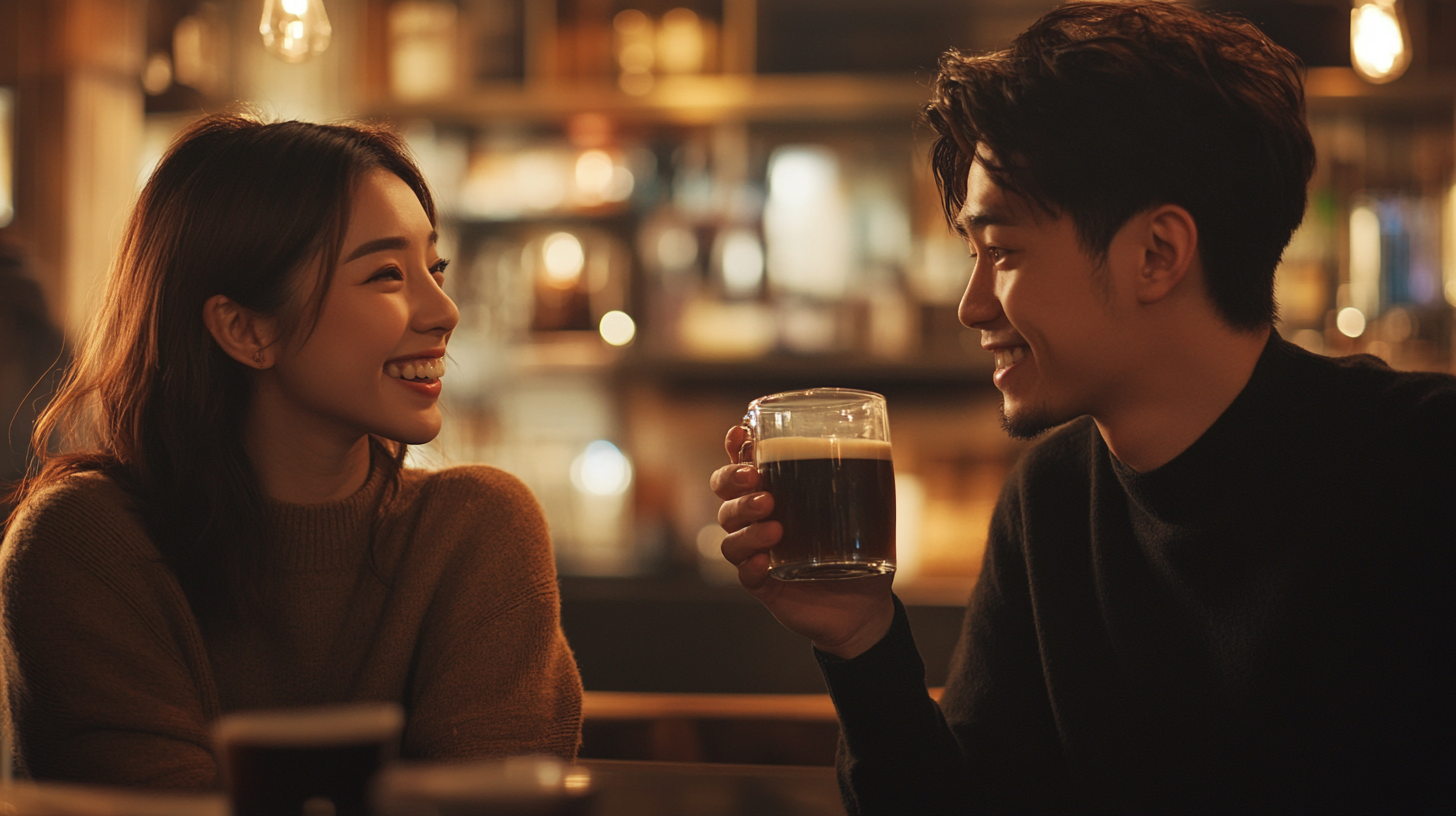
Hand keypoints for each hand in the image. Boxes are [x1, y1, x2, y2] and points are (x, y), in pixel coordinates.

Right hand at [709, 425, 894, 658]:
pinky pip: (744, 574)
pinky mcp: (763, 585)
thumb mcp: (868, 511)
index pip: (745, 465)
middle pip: (725, 496)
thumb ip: (865, 479)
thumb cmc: (862, 550)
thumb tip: (877, 443)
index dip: (735, 448)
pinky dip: (750, 565)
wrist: (865, 606)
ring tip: (776, 527)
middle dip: (732, 482)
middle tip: (756, 480)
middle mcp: (760, 520)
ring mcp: (758, 553)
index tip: (741, 433)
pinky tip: (764, 562)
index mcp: (779, 494)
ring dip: (746, 525)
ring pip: (729, 533)